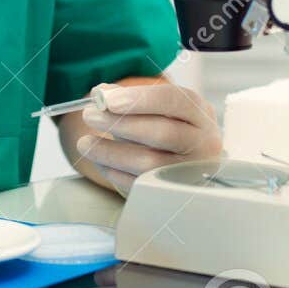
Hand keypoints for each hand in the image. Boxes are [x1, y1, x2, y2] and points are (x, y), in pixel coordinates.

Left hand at [75, 82, 222, 194]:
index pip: (174, 100)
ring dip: (110, 152)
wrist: (190, 165)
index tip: (107, 99)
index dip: (140, 99)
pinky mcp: (173, 194)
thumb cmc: (171, 129)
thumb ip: (130, 98)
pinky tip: (100, 162)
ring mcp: (190, 172)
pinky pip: (139, 185)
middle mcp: (203, 143)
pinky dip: (114, 172)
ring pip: (148, 163)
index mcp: (201, 114)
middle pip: (162, 133)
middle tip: (90, 115)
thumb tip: (101, 92)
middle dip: (120, 123)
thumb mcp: (160, 109)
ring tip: (85, 143)